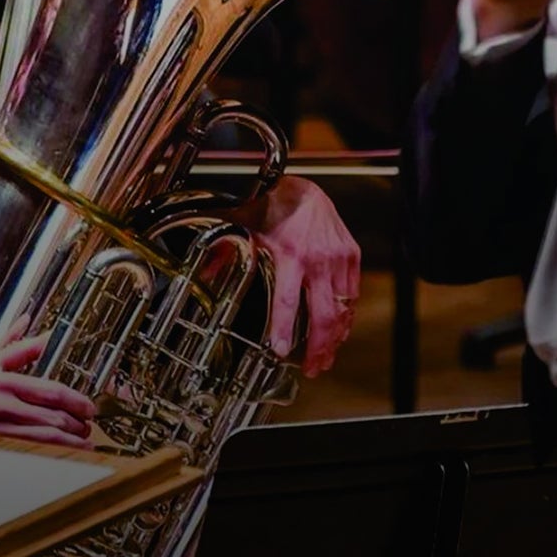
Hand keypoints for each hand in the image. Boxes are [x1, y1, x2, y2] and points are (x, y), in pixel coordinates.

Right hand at [0, 336, 95, 445]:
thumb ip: (13, 343)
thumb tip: (29, 321)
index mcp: (1, 378)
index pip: (46, 388)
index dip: (72, 398)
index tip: (88, 404)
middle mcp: (1, 401)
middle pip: (49, 413)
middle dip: (75, 420)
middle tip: (89, 423)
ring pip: (43, 435)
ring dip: (69, 439)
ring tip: (83, 439)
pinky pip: (31, 449)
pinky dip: (52, 452)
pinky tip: (65, 452)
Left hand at [232, 175, 359, 377]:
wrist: (306, 188)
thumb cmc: (275, 207)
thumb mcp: (246, 228)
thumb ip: (226, 253)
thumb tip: (204, 274)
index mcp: (289, 254)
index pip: (287, 300)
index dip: (284, 328)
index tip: (281, 351)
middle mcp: (317, 260)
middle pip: (322, 315)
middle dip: (319, 348)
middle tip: (313, 368)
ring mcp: (338, 260)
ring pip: (341, 310)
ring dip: (335, 339)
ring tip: (326, 357)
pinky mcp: (351, 257)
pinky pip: (352, 295)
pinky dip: (346, 317)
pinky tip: (339, 330)